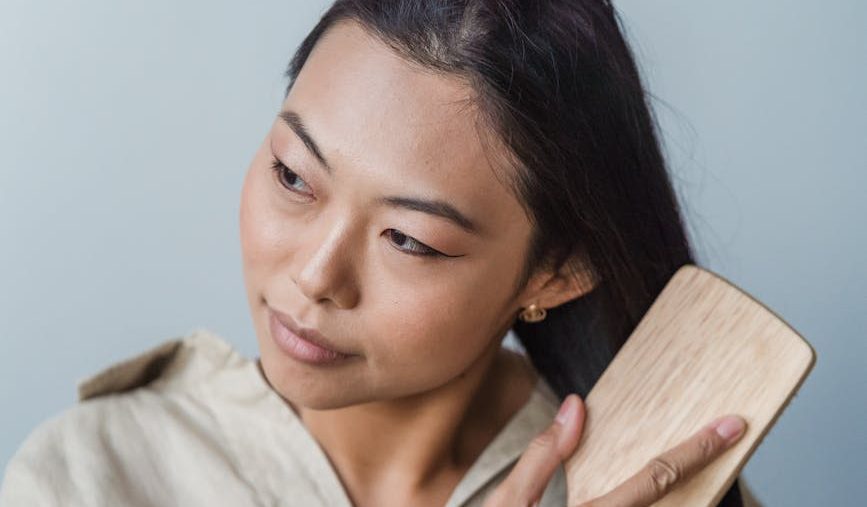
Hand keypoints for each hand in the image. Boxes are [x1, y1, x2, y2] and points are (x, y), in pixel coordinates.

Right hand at [482, 394, 746, 506]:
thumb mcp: (509, 502)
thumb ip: (543, 455)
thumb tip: (574, 408)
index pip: (657, 475)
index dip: (698, 449)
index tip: (731, 427)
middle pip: (672, 500)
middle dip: (701, 468)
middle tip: (724, 440)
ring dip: (679, 491)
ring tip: (687, 462)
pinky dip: (650, 498)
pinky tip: (646, 488)